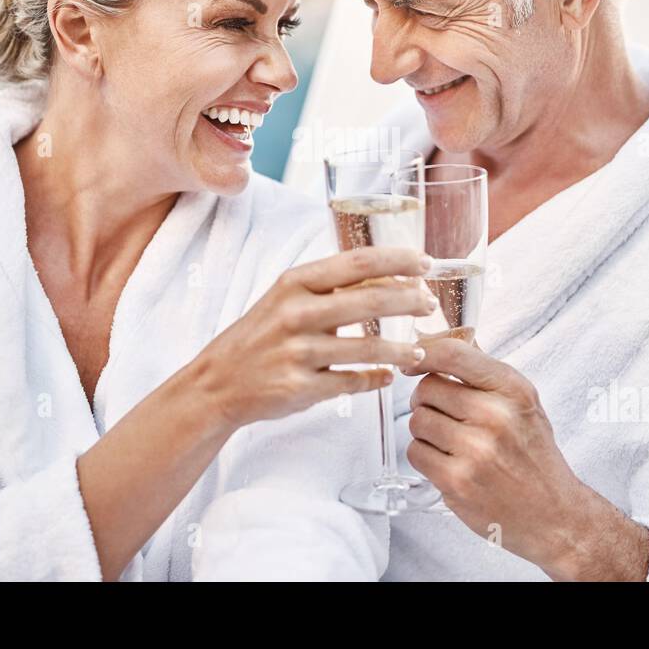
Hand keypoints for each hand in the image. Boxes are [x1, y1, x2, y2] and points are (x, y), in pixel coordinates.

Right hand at [193, 246, 434, 428]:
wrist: (217, 382)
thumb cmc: (259, 336)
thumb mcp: (285, 298)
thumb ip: (329, 287)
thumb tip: (386, 276)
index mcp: (295, 283)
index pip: (358, 262)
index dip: (398, 260)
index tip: (426, 262)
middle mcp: (297, 313)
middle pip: (370, 300)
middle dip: (410, 301)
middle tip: (431, 305)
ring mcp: (299, 353)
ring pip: (368, 348)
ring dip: (401, 350)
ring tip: (418, 351)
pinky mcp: (302, 388)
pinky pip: (353, 383)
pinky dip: (376, 380)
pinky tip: (388, 377)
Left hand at [404, 336, 648, 579]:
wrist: (553, 514)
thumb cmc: (534, 456)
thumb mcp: (523, 403)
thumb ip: (484, 373)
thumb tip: (439, 342)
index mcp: (512, 390)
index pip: (452, 354)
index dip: (423, 352)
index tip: (413, 360)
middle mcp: (495, 416)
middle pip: (427, 388)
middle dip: (428, 399)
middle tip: (444, 414)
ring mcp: (475, 450)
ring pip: (417, 420)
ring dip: (426, 430)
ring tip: (451, 442)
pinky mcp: (456, 481)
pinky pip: (416, 452)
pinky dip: (426, 457)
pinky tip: (449, 462)